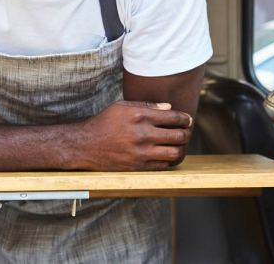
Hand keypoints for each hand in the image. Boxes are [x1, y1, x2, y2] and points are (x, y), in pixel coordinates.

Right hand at [78, 100, 193, 170]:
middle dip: (186, 133)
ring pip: (175, 153)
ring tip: (178, 145)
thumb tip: (169, 107)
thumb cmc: (105, 122)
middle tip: (185, 132)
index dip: (185, 119)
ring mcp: (141, 153)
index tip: (187, 120)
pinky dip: (169, 160)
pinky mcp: (139, 167)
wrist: (86, 145)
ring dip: (180, 149)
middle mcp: (142, 134)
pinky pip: (164, 165)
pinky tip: (165, 154)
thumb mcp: (122, 106)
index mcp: (139, 116)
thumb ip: (147, 106)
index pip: (174, 118)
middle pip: (179, 136)